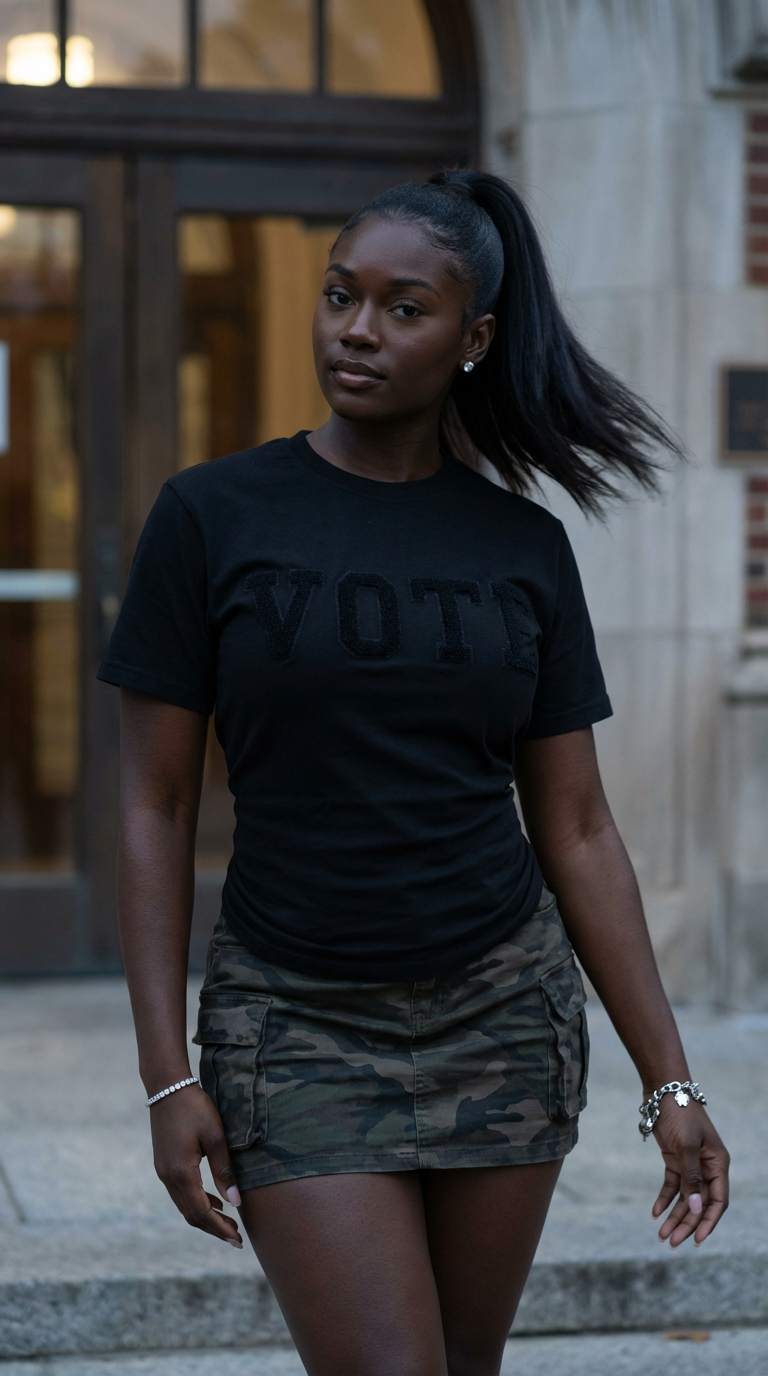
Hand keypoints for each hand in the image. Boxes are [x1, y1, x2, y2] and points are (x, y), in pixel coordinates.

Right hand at [150, 1084, 243, 1246]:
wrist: (167, 1088)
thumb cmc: (195, 1108)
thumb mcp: (215, 1136)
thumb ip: (224, 1170)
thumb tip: (235, 1203)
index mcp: (181, 1173)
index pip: (201, 1213)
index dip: (219, 1229)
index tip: (237, 1240)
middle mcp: (168, 1177)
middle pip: (191, 1215)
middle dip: (213, 1229)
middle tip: (236, 1238)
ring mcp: (163, 1172)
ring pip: (184, 1206)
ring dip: (205, 1217)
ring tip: (228, 1223)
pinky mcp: (163, 1164)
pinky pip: (180, 1193)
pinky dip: (196, 1203)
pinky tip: (212, 1201)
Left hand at [650, 1096, 728, 1247]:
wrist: (663, 1089)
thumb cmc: (680, 1113)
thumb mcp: (686, 1146)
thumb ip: (691, 1178)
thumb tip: (697, 1208)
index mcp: (718, 1165)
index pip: (717, 1202)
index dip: (708, 1223)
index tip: (696, 1241)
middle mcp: (707, 1167)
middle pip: (699, 1204)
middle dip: (686, 1224)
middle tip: (670, 1242)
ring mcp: (691, 1164)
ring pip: (685, 1198)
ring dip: (674, 1216)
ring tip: (661, 1234)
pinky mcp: (675, 1159)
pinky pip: (672, 1185)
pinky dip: (665, 1199)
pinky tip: (655, 1212)